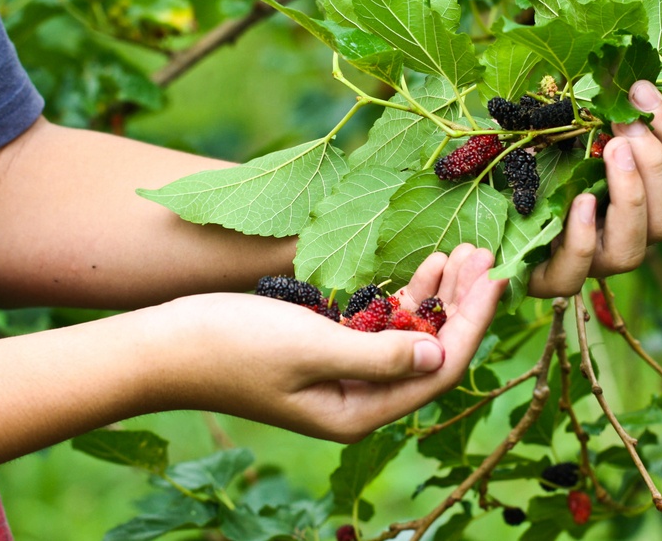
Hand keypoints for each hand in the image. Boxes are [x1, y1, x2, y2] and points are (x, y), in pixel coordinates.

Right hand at [160, 244, 505, 442]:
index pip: (438, 368)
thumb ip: (380, 353)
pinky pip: (380, 323)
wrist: (165, 344)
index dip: (473, 323)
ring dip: (437, 295)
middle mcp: (358, 398)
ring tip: (462, 251)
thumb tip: (441, 354)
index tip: (497, 277)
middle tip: (485, 254)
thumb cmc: (231, 346)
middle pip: (431, 350)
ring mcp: (342, 373)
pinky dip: (403, 296)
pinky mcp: (326, 348)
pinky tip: (424, 268)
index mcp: (359, 410)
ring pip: (409, 333)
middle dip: (462, 304)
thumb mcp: (311, 347)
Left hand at [528, 80, 661, 297]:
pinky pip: (574, 272)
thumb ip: (589, 114)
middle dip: (654, 166)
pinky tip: (580, 200)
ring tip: (612, 152)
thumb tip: (618, 73)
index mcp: (637, 201)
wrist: (472, 211)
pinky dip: (582, 237)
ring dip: (630, 196)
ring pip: (633, 250)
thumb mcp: (558, 133)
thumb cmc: (525, 164)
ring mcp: (588, 264)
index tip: (643, 92)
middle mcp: (622, 236)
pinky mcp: (546, 280)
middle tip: (625, 125)